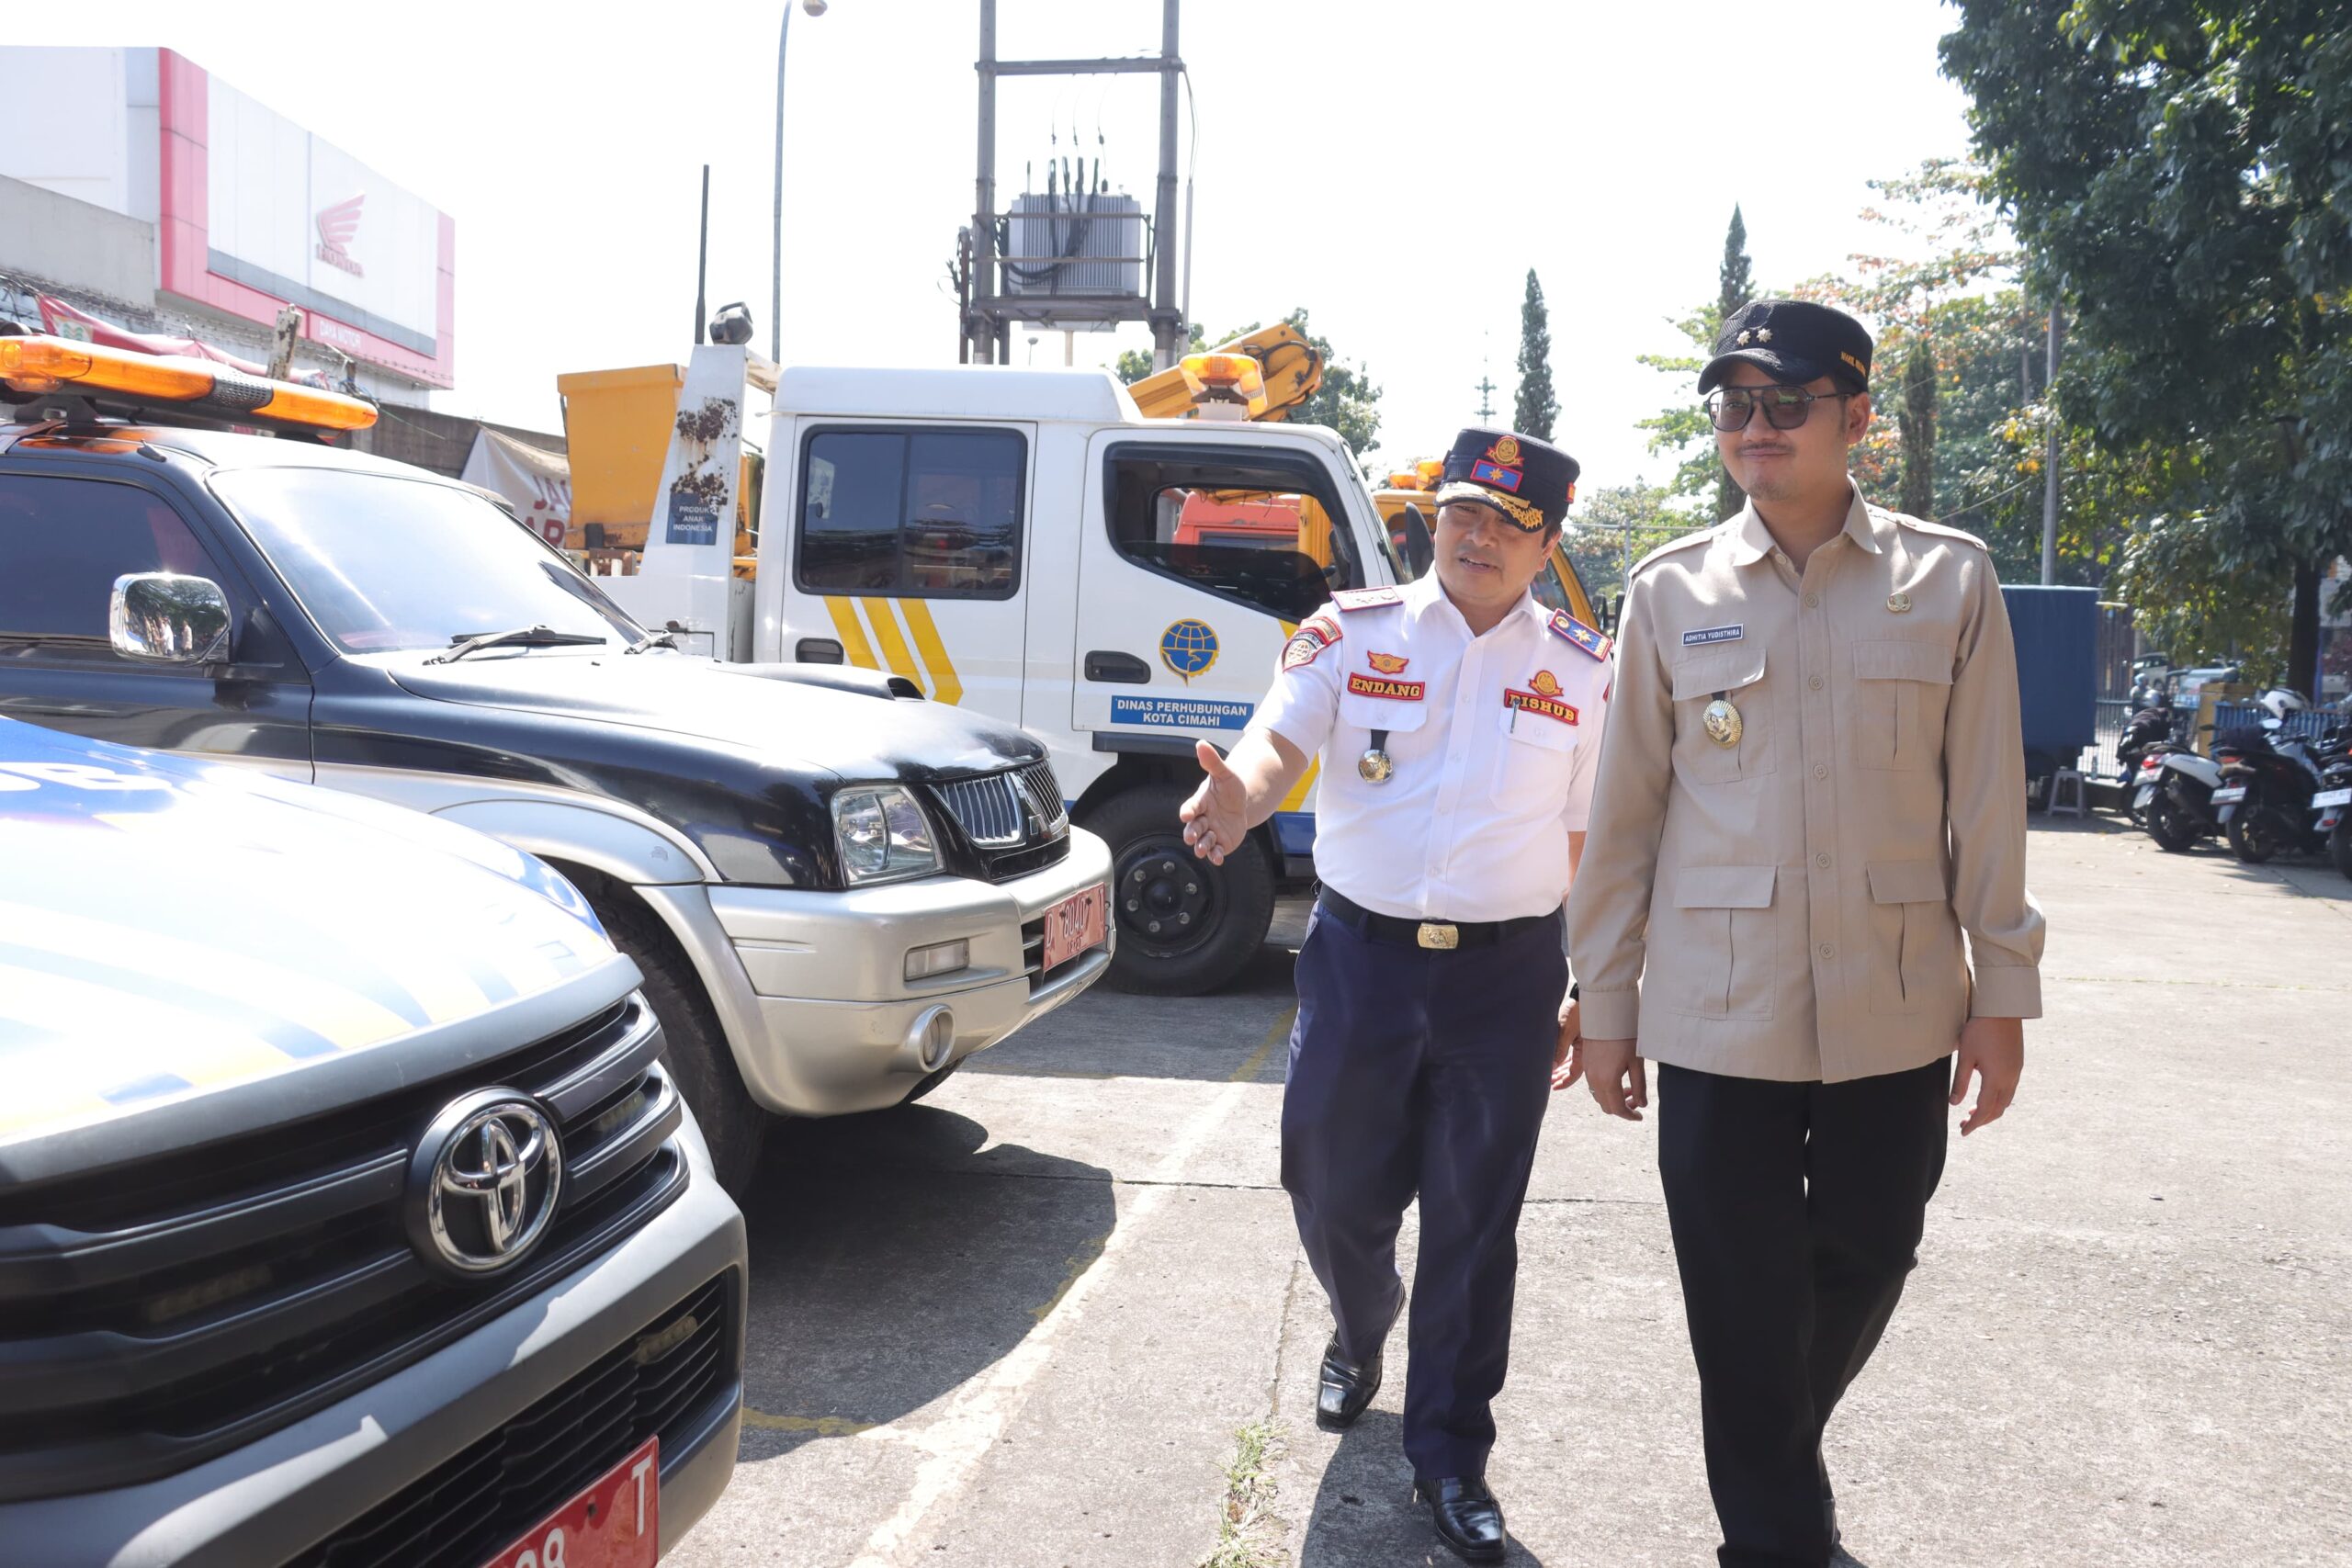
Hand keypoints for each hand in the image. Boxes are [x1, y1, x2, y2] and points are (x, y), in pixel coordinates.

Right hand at [1178, 740, 1247, 864]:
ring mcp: (1211, 832)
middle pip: (1194, 828)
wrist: (1241, 804)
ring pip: (1203, 842)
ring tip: (1202, 850)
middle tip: (1191, 837)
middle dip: (1192, 833)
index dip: (1188, 811)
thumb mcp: (1224, 774)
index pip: (1191, 807)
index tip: (1186, 814)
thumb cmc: (1228, 788)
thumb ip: (1212, 762)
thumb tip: (1201, 743)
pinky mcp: (1220, 843)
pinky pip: (1216, 851)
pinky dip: (1215, 856)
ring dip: (1201, 847)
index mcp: (1200, 803)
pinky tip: (1218, 859)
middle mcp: (1203, 819)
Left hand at [1551, 996, 1583, 1089]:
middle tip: (1549, 1081)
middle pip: (1572, 1070)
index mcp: (1586, 1051)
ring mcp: (1582, 1044)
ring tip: (1550, 1074)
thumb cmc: (1577, 1010)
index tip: (1554, 1085)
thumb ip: (1559, 1049)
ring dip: (1561, 1069)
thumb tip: (1553, 1066)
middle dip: (1561, 1077)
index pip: (1574, 1073)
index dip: (1564, 1082)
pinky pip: (1571, 1053)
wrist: (1584, 995)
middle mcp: (1585, 1050)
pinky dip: (1563, 1059)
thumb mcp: (1566, 1030)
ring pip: (1571, 1062)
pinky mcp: (1578, 1038)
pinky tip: (1556, 1063)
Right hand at [1581, 1037, 1646, 1120]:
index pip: (1618, 1109)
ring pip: (1600, 1097)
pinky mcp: (1586, 1064)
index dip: (1629, 1116)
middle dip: (1622, 1108)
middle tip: (1636, 1102)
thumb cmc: (1624, 1037)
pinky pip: (1594, 1086)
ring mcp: (1588, 1072)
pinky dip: (1606, 1090)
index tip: (1639, 1117)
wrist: (1605, 1016)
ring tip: (1629, 1089)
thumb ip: (1639, 1086)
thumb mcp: (1636, 1062)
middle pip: (1607, 1106)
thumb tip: (1641, 1104)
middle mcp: (1594, 1080)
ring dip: (1614, 1099)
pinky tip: (1618, 1079)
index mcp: (1608, 1081)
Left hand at [1951, 1016, 2023, 1135]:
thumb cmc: (1980, 1030)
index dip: (1974, 1123)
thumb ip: (1960, 1082)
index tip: (1963, 1132)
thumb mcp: (1965, 1056)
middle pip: (1997, 1109)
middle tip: (1964, 1124)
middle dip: (1982, 1120)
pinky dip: (1998, 1099)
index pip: (1984, 1109)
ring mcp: (2016, 1071)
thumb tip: (1954, 1104)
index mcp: (1996, 1078)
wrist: (2003, 1010)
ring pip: (2006, 1100)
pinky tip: (1986, 1096)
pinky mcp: (2017, 1064)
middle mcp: (2010, 1078)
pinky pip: (2010, 1090)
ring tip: (1973, 1113)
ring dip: (1991, 1110)